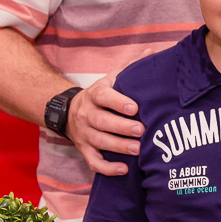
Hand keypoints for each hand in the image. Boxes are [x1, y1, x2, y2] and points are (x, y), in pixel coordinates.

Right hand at [65, 55, 149, 175]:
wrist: (69, 111)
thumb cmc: (101, 95)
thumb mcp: (111, 79)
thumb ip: (130, 67)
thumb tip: (151, 52)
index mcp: (95, 94)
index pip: (103, 97)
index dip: (118, 102)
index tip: (135, 107)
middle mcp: (86, 114)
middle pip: (101, 121)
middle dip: (121, 127)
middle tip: (141, 130)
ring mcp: (84, 133)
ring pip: (98, 141)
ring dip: (118, 147)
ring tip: (137, 150)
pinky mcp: (84, 149)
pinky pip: (93, 161)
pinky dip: (107, 168)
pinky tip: (123, 169)